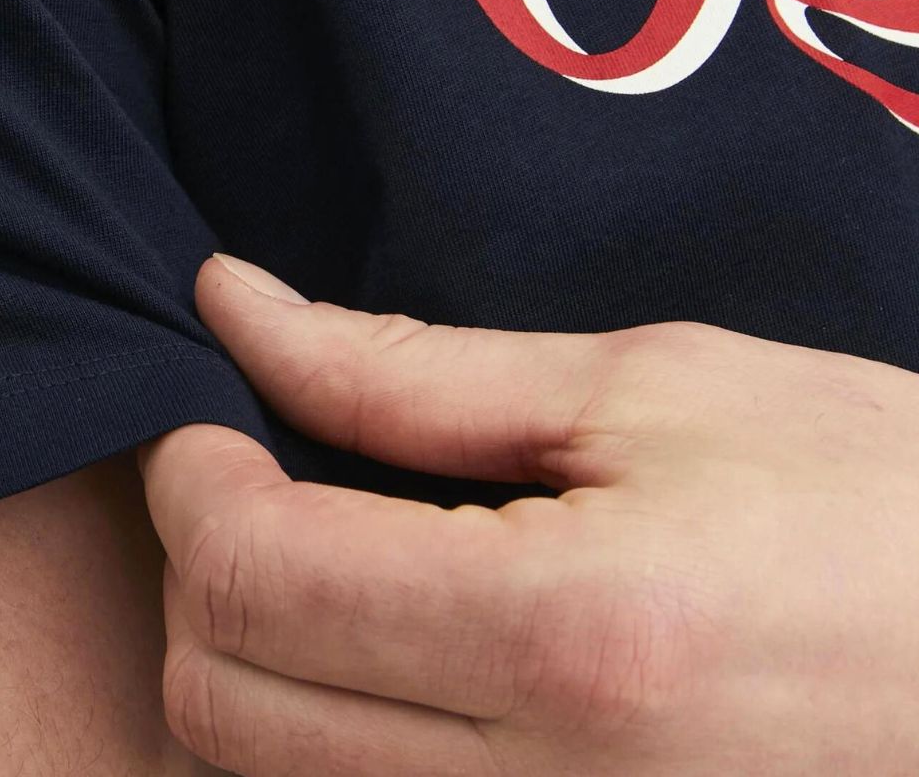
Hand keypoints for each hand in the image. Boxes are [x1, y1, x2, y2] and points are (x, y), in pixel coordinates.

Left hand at [136, 254, 918, 775]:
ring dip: (245, 655)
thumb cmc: (869, 493)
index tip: (205, 410)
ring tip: (315, 549)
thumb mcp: (644, 388)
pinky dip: (320, 732)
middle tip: (250, 470)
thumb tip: (235, 306)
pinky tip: (377, 645)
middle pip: (223, 708)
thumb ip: (406, 369)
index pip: (254, 577)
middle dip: (199, 568)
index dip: (187, 477)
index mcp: (570, 635)